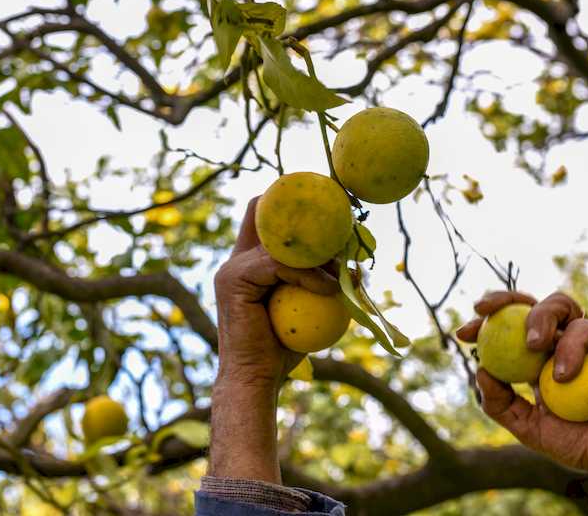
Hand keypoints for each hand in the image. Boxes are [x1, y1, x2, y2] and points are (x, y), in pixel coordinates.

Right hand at [208, 197, 338, 483]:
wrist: (254, 379)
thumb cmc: (282, 351)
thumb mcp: (307, 310)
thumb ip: (318, 283)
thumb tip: (354, 266)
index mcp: (250, 265)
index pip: (269, 221)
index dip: (297, 212)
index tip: (335, 218)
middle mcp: (236, 260)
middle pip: (263, 209)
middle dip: (301, 215)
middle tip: (340, 229)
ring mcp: (232, 268)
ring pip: (279, 239)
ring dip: (315, 252)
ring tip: (342, 269)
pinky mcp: (234, 280)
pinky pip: (279, 264)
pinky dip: (308, 274)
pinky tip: (329, 288)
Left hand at [457, 291, 587, 483]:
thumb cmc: (580, 444)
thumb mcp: (528, 428)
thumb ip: (499, 404)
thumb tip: (480, 370)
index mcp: (534, 359)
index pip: (505, 330)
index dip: (482, 325)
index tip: (462, 333)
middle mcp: (559, 342)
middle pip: (528, 304)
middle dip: (502, 299)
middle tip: (484, 310)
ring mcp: (586, 337)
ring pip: (558, 303)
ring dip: (539, 317)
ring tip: (534, 344)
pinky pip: (586, 327)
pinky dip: (571, 347)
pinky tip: (564, 374)